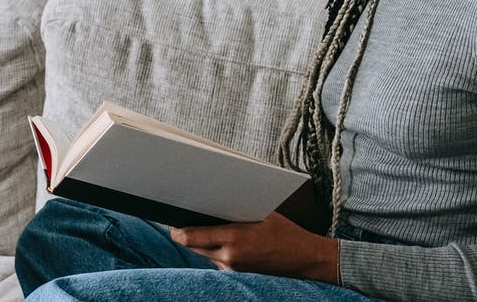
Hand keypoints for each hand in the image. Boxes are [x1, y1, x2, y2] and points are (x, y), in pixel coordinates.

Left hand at [170, 211, 339, 283]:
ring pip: (205, 254)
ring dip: (203, 243)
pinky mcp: (238, 273)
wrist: (305, 258)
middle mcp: (229, 256)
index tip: (171, 224)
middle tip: (183, 220)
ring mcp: (233, 267)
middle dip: (188, 235)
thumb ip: (234, 212)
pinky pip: (218, 260)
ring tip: (206, 226)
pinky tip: (224, 239)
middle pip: (195, 247)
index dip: (177, 231)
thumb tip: (211, 202)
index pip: (192, 237)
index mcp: (234, 238)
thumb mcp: (261, 214)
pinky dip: (216, 250)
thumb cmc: (286, 232)